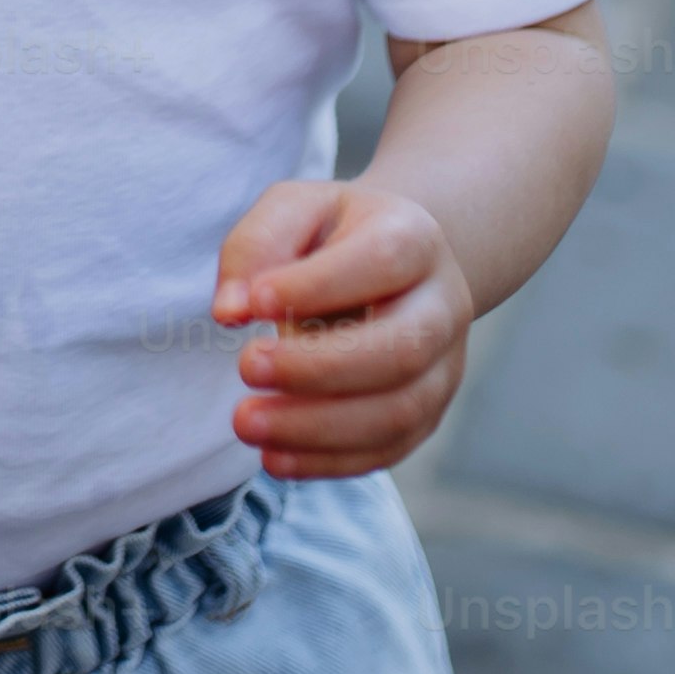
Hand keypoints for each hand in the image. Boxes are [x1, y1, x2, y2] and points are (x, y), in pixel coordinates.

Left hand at [213, 178, 473, 479]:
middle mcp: (443, 305)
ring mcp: (443, 367)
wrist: (395, 267)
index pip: (380, 262)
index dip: (316, 286)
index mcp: (415, 238)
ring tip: (246, 423)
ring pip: (399, 412)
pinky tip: (273, 457)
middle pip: (400, 349)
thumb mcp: (294, 211)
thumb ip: (257, 247)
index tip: (254, 304)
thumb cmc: (332, 236)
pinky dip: (329, 462)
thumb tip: (231, 310)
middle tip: (245, 367)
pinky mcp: (428, 415)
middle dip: (317, 369)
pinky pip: (389, 450)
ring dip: (317, 428)